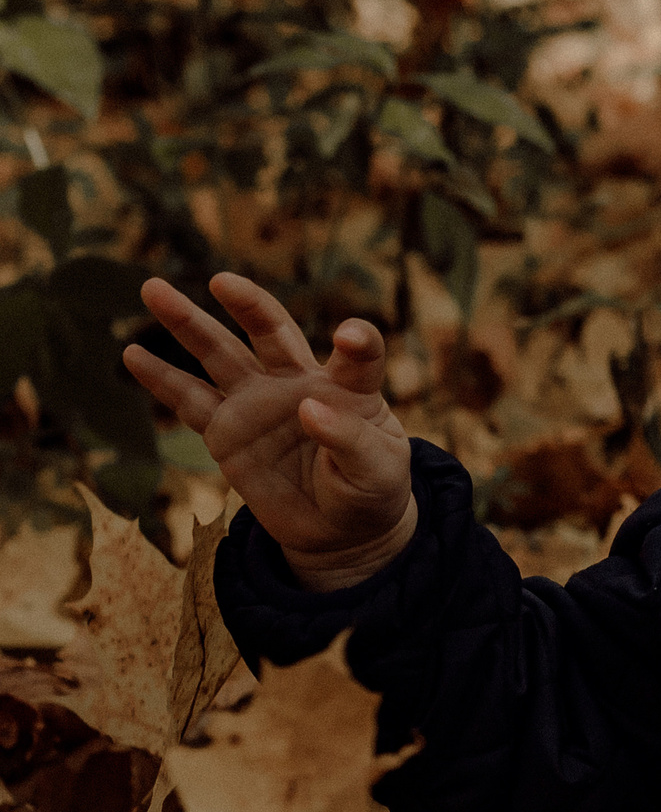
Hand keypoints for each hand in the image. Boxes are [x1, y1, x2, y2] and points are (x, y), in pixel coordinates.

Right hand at [121, 273, 418, 591]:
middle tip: (221, 281)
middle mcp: (298, 384)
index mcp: (350, 389)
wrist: (340, 530)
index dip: (357, 342)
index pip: (358, 354)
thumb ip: (349, 439)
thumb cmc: (371, 491)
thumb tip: (308, 409)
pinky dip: (160, 378)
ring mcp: (258, 404)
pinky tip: (132, 353)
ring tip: (153, 289)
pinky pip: (189, 401)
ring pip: (219, 354)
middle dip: (246, 305)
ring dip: (187, 323)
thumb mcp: (377, 469)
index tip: (350, 338)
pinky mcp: (227, 433)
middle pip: (271, 332)